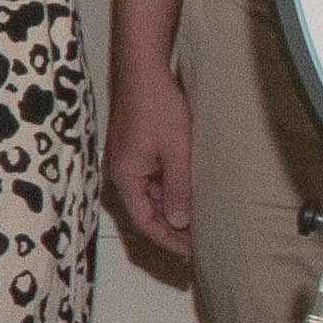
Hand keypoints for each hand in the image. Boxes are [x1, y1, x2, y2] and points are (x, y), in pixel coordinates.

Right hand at [104, 57, 195, 250]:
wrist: (142, 70)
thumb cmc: (157, 106)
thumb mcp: (176, 151)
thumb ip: (178, 190)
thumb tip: (178, 223)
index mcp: (126, 177)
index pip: (146, 223)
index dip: (169, 240)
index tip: (192, 252)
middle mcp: (120, 173)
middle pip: (146, 212)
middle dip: (173, 228)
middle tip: (201, 240)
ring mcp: (126, 161)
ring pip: (150, 196)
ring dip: (172, 209)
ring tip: (199, 219)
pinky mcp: (134, 150)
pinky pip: (151, 179)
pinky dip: (169, 190)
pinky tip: (189, 192)